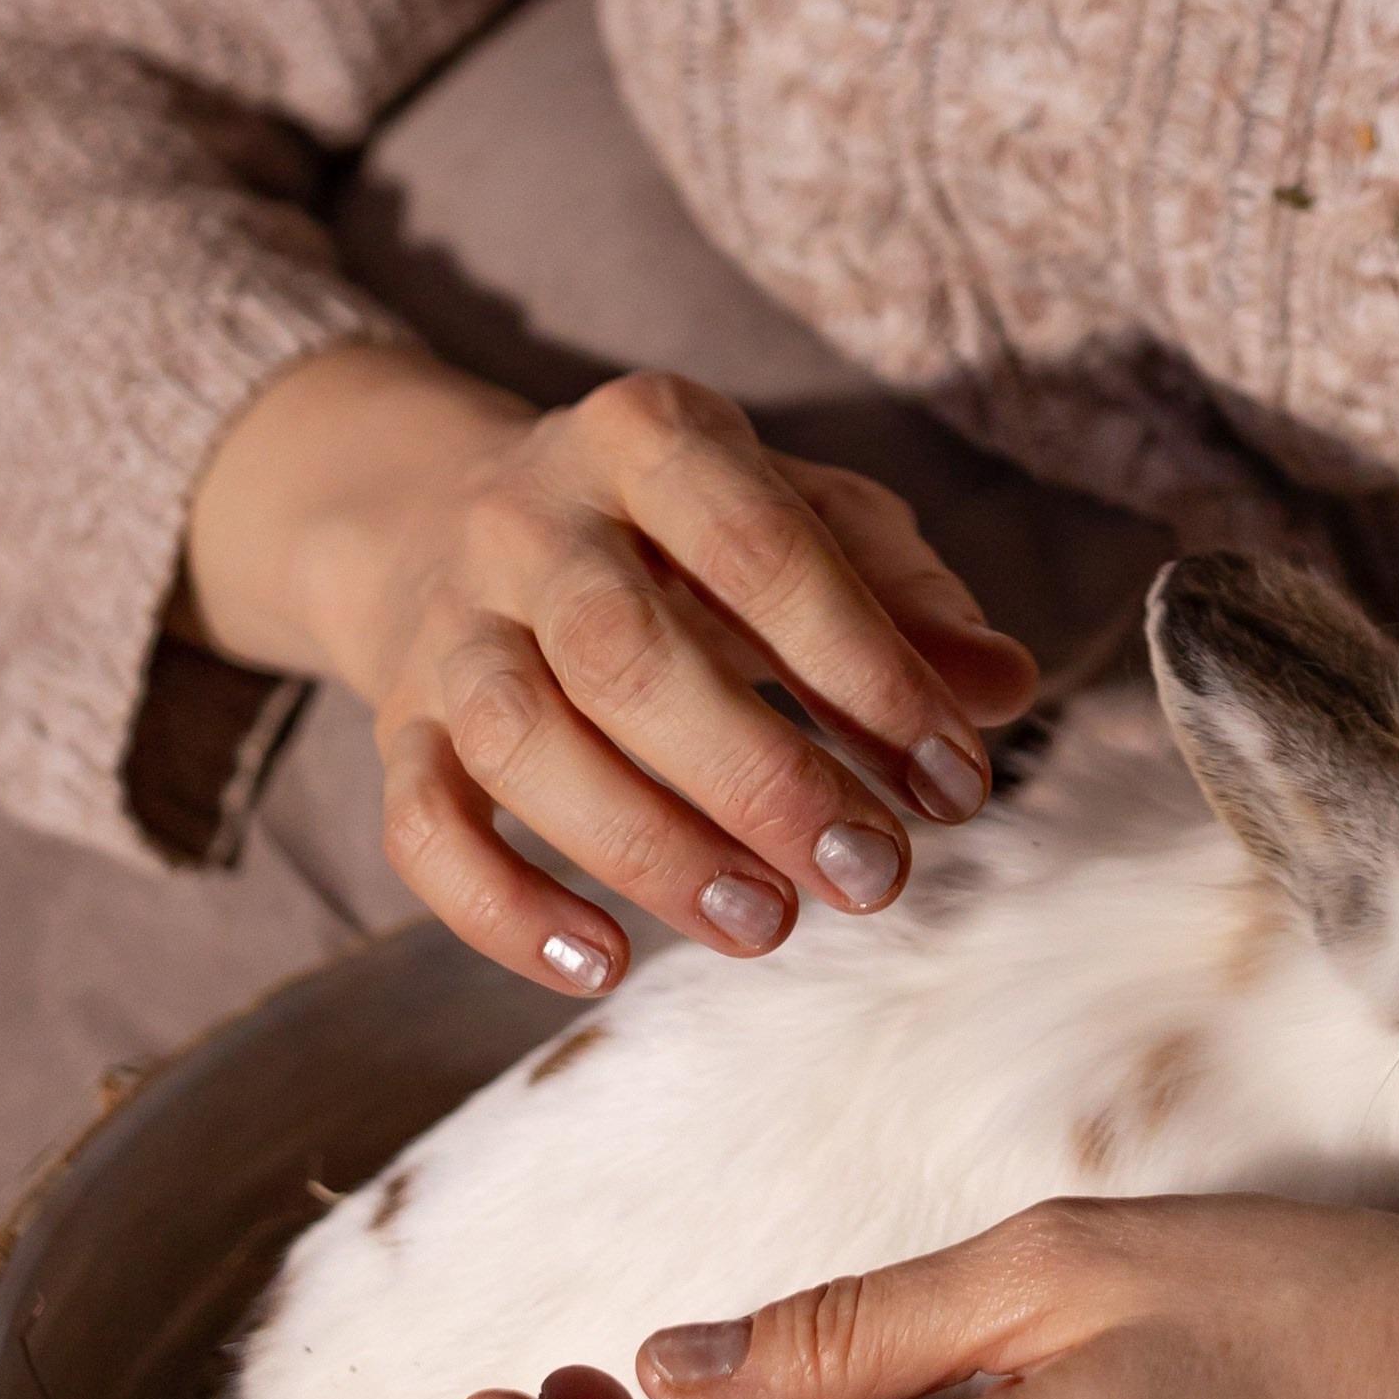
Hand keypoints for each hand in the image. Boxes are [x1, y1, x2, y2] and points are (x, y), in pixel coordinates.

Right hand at [182, 345, 1036, 986]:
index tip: (955, 779)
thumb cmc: (676, 535)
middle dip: (761, 780)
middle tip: (872, 875)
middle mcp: (528, 521)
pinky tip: (605, 962)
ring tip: (766, 926)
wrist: (444, 515)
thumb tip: (1003, 688)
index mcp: (646, 436)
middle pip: (626, 656)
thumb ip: (906, 599)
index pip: (760, 548)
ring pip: (521, 743)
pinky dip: (504, 909)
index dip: (865, 668)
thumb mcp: (801, 517)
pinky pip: (423, 827)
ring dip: (648, 848)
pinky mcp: (396, 726)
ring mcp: (449, 626)